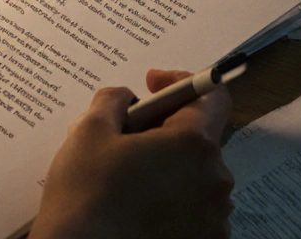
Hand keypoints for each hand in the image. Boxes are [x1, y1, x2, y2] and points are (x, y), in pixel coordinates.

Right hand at [28, 70, 234, 238]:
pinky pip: (194, 209)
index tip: (154, 86)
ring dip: (169, 168)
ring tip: (127, 177)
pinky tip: (138, 206)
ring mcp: (214, 217)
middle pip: (199, 139)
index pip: (212, 96)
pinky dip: (172, 201)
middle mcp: (214, 179)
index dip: (181, 83)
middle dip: (165, 131)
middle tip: (126, 137)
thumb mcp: (89, 131)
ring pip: (195, 176)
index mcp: (193, 143)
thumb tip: (126, 98)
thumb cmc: (86, 195)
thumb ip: (113, 100)